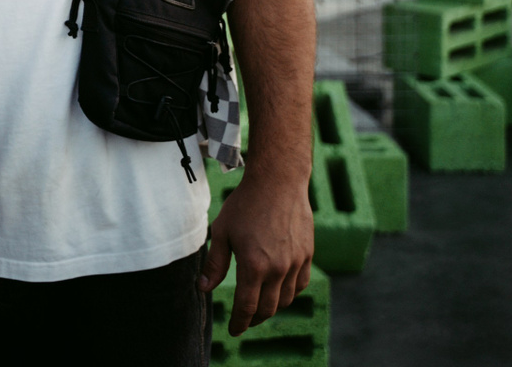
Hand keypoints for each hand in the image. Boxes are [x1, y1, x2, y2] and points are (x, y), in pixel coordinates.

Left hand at [201, 166, 313, 335]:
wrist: (278, 182)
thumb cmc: (245, 204)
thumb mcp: (222, 231)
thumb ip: (215, 263)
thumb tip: (204, 288)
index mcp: (254, 265)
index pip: (247, 307)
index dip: (240, 322)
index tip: (234, 330)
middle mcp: (278, 269)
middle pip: (268, 308)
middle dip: (255, 319)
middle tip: (246, 321)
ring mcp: (296, 262)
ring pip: (286, 299)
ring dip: (272, 308)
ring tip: (260, 307)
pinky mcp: (307, 254)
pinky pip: (300, 284)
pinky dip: (290, 293)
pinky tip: (280, 291)